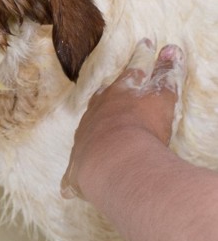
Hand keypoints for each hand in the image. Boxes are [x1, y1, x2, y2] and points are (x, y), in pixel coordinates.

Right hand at [61, 39, 185, 198]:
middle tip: (132, 64)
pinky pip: (164, 77)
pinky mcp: (155, 96)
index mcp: (90, 123)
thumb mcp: (78, 176)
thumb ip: (75, 180)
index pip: (96, 107)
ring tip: (163, 49)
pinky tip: (175, 53)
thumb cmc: (91, 168)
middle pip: (116, 86)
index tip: (103, 92)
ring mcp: (131, 98)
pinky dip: (171, 65)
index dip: (102, 100)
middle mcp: (107, 106)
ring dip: (150, 61)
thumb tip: (66, 191)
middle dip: (127, 75)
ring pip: (140, 74)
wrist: (110, 159)